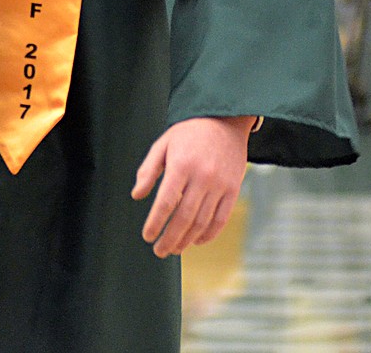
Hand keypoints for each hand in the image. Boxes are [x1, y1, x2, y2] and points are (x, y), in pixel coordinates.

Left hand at [131, 115, 252, 257]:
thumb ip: (148, 170)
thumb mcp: (163, 143)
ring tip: (174, 249)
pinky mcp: (233, 189)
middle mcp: (202, 176)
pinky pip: (221, 219)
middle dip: (170, 238)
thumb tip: (137, 195)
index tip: (147, 236)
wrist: (225, 120)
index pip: (166, 202)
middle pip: (184, 217)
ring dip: (186, 240)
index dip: (156, 223)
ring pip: (202, 222)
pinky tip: (196, 241)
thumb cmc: (189, 132)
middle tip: (159, 250)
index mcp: (181, 164)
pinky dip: (208, 235)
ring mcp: (220, 184)